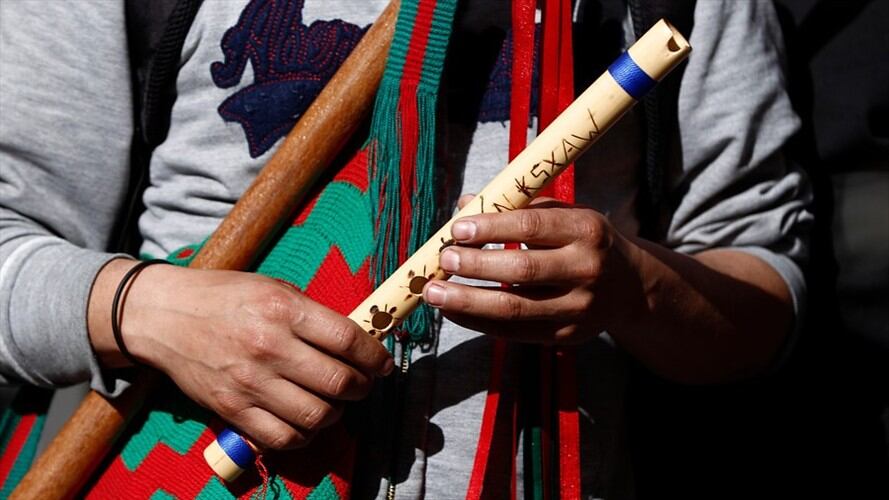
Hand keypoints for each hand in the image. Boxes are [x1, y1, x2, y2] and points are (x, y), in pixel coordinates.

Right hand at [89, 262, 392, 449]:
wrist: (164, 315)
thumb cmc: (224, 296)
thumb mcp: (274, 288)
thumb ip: (314, 315)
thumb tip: (356, 340)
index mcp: (284, 310)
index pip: (348, 341)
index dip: (376, 357)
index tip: (383, 364)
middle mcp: (269, 347)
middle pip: (338, 383)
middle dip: (362, 387)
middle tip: (363, 384)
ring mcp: (249, 383)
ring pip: (316, 416)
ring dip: (337, 413)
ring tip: (335, 402)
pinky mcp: (232, 410)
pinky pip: (282, 437)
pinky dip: (305, 435)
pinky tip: (307, 421)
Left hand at [421, 196, 645, 344]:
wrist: (629, 287)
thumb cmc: (582, 241)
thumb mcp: (563, 215)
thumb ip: (516, 208)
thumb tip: (465, 203)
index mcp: (586, 229)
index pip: (531, 227)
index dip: (491, 228)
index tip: (456, 229)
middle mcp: (586, 269)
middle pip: (522, 270)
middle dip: (475, 265)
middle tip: (442, 259)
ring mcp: (578, 308)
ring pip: (514, 308)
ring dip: (468, 301)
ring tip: (434, 292)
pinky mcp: (566, 335)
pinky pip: (514, 331)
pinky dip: (478, 322)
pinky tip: (453, 310)